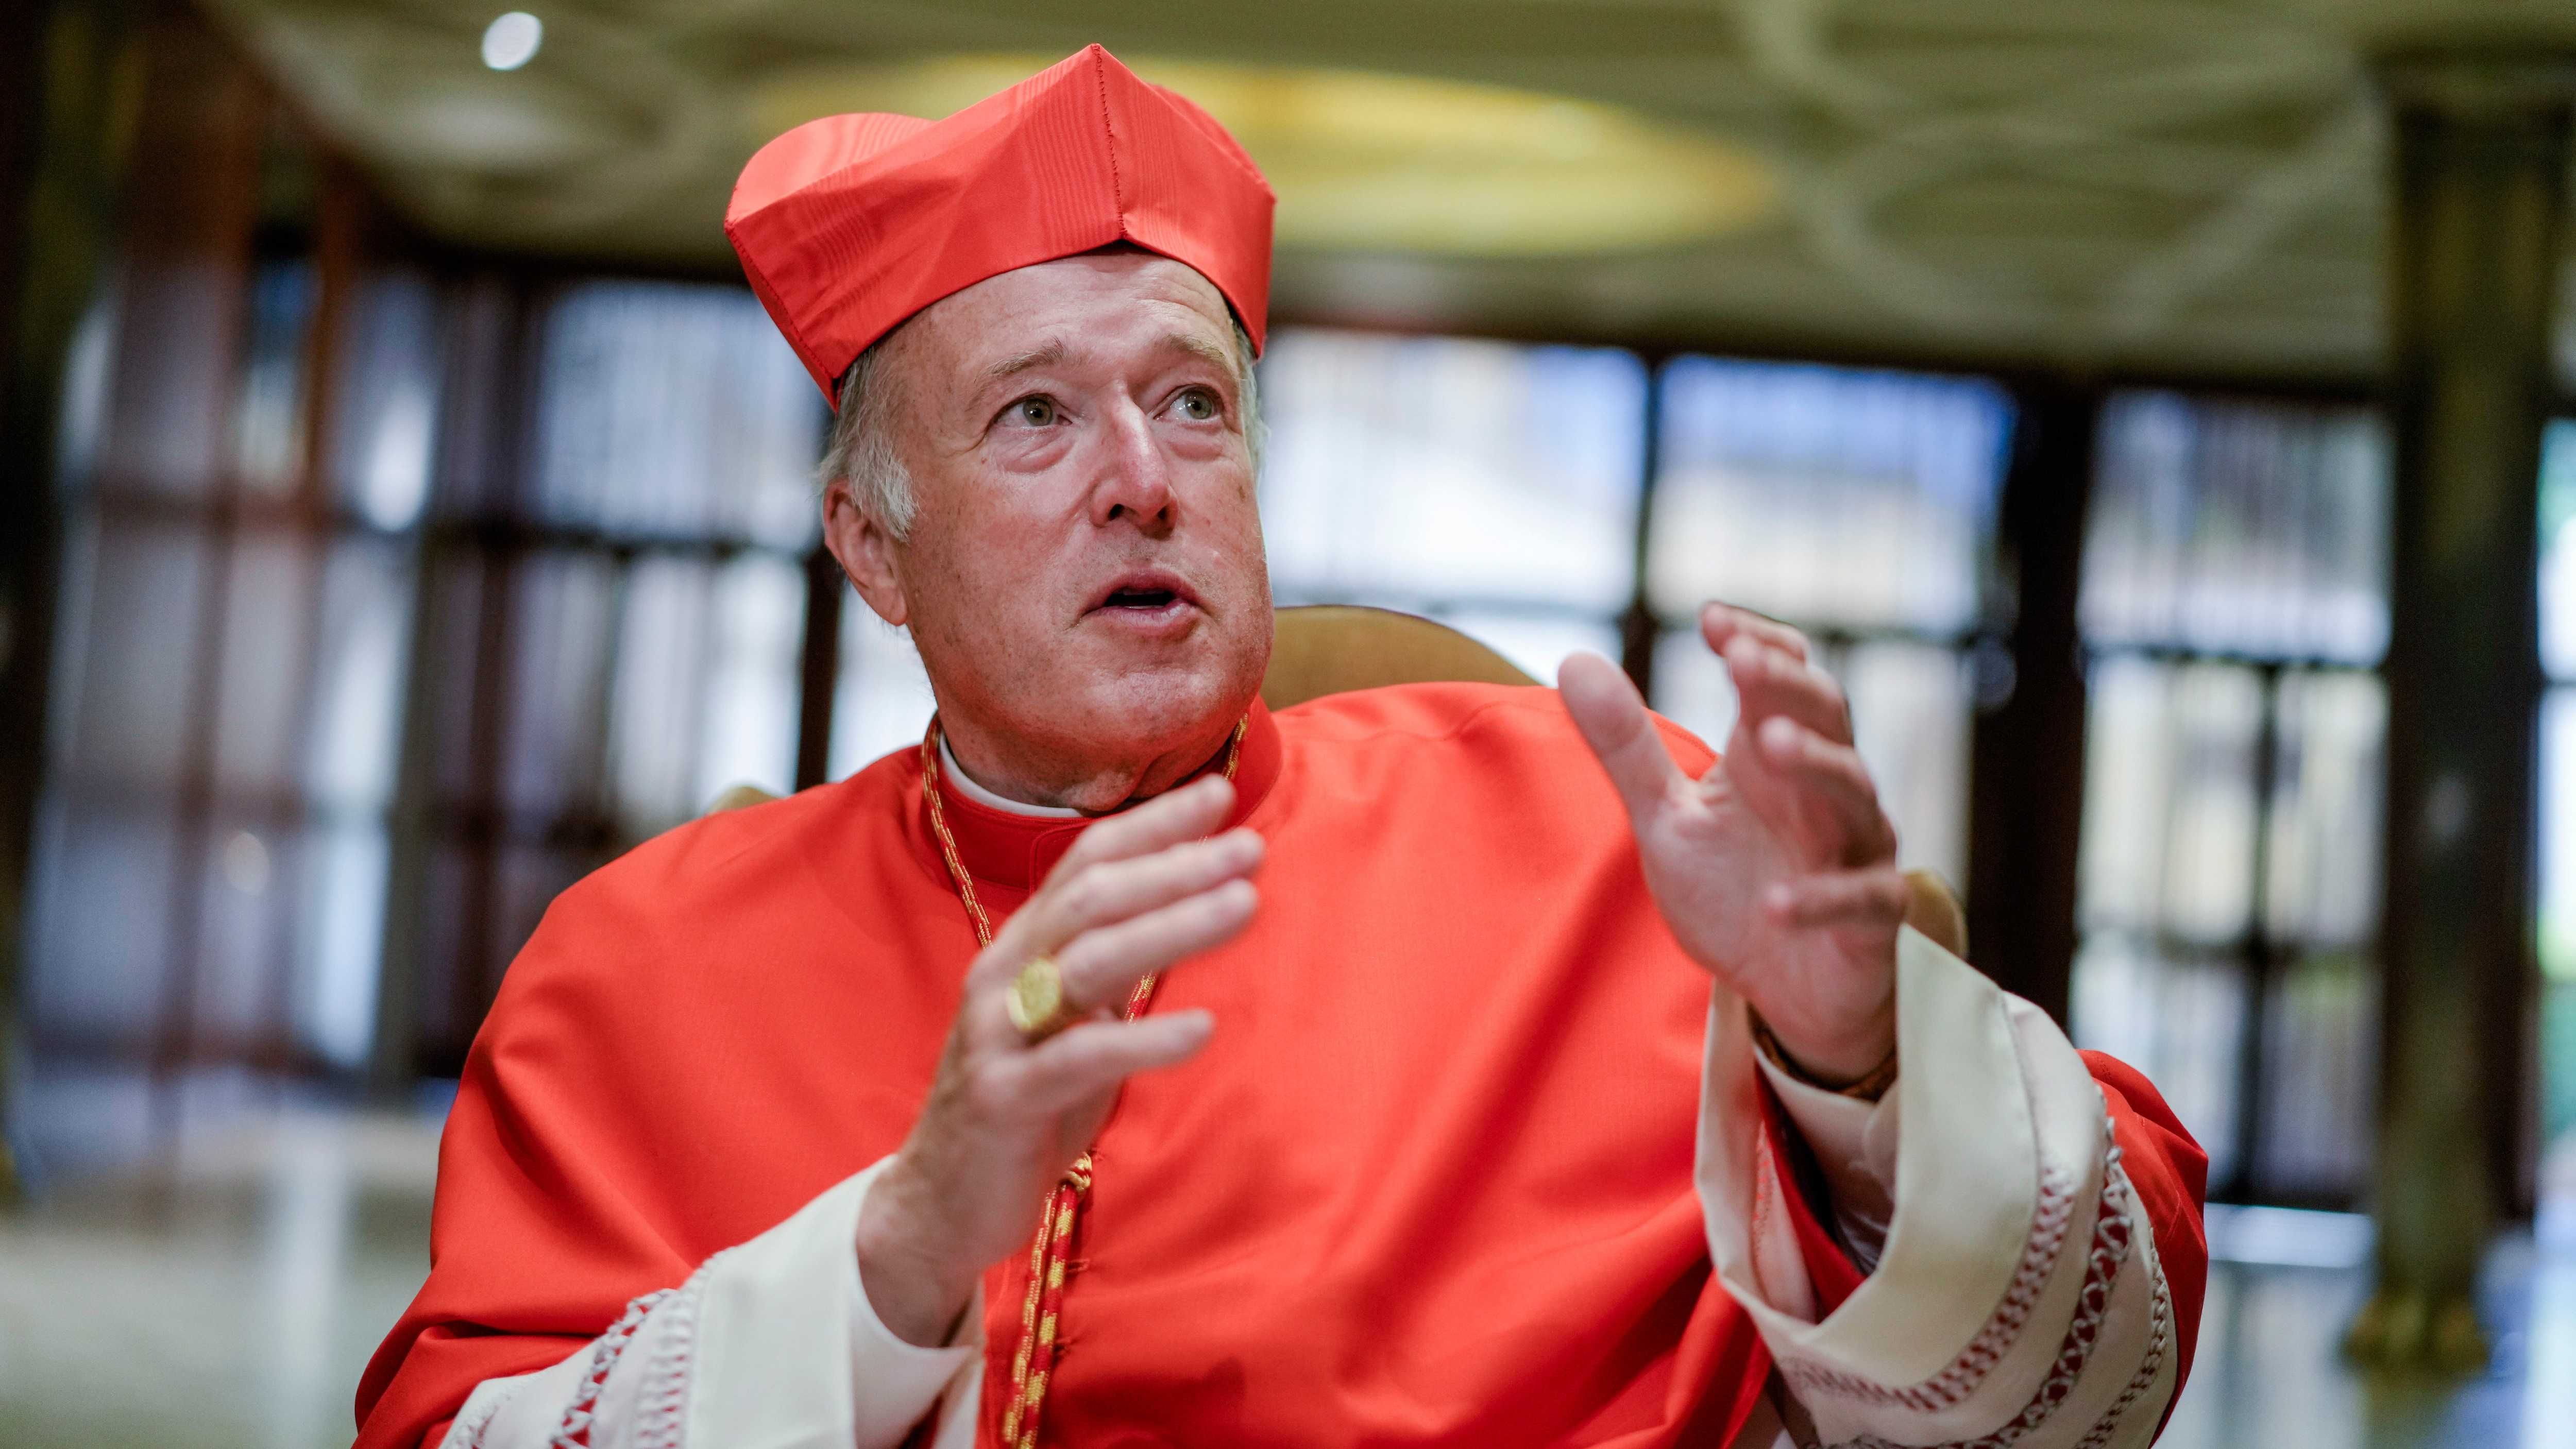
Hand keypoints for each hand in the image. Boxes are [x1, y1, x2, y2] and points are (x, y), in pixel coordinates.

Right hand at [855, 775, 1262, 1345]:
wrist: (940, 1201)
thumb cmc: (1024, 1103)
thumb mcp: (1072, 1022)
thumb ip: (1113, 971)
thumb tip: (1187, 914)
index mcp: (1022, 949)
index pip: (1086, 863)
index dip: (1151, 825)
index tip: (1220, 794)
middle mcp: (1004, 975)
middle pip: (1093, 898)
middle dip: (1175, 864)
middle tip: (1249, 844)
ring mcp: (999, 1033)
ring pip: (1090, 959)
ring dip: (1172, 926)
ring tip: (1245, 905)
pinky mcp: (1005, 1096)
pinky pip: (1079, 1057)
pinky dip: (1143, 1038)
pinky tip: (1201, 1028)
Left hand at [1560, 604, 1901, 1083]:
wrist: (1784, 987)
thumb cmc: (1731, 888)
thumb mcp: (1665, 817)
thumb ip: (1627, 747)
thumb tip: (1574, 659)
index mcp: (1771, 756)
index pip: (1782, 677)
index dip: (1757, 643)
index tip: (1711, 619)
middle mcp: (1823, 789)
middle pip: (1825, 717)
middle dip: (1785, 685)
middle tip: (1742, 660)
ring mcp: (1855, 850)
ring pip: (1854, 792)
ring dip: (1815, 764)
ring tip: (1768, 743)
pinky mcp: (1872, 918)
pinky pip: (1861, 899)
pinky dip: (1820, 898)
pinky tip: (1777, 902)